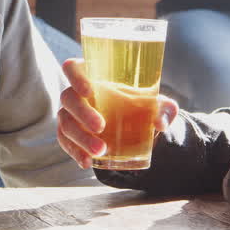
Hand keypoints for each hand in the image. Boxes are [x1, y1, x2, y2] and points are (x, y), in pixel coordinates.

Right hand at [55, 58, 178, 169]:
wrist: (138, 129)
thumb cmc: (143, 107)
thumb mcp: (158, 106)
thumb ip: (165, 109)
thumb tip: (160, 123)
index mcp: (94, 76)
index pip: (73, 68)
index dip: (75, 76)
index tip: (89, 91)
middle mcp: (77, 93)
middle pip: (68, 98)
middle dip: (83, 113)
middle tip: (101, 127)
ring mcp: (71, 114)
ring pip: (65, 122)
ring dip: (80, 138)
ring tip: (100, 151)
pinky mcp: (70, 134)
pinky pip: (65, 142)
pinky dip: (75, 152)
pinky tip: (87, 162)